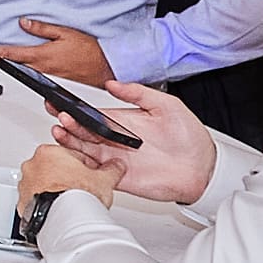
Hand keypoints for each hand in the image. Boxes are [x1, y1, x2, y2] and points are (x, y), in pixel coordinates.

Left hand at [9, 17, 115, 89]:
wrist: (105, 67)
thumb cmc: (88, 50)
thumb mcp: (64, 33)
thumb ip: (42, 29)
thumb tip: (24, 23)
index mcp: (42, 56)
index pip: (12, 55)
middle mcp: (42, 68)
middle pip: (15, 64)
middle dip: (3, 58)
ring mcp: (47, 76)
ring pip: (24, 70)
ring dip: (15, 63)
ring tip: (6, 55)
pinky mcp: (53, 80)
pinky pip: (35, 74)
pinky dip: (28, 68)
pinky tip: (27, 62)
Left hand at [17, 138, 110, 204]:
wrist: (65, 219)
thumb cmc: (79, 196)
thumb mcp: (104, 179)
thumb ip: (112, 169)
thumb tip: (116, 166)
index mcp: (49, 152)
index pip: (70, 155)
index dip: (84, 166)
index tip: (89, 175)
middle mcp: (32, 165)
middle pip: (54, 168)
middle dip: (67, 177)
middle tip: (80, 188)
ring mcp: (25, 184)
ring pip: (42, 183)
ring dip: (54, 189)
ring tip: (70, 200)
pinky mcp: (21, 201)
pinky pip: (35, 199)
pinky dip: (45, 203)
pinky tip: (58, 209)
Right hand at [55, 76, 216, 205]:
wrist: (203, 169)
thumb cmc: (189, 138)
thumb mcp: (167, 105)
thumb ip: (139, 93)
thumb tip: (112, 84)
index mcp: (121, 122)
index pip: (90, 114)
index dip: (73, 109)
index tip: (58, 101)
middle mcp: (113, 140)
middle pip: (81, 132)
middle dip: (68, 124)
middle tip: (61, 116)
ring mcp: (113, 159)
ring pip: (81, 151)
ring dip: (69, 142)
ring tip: (62, 132)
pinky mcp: (116, 177)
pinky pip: (92, 172)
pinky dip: (80, 166)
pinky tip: (73, 156)